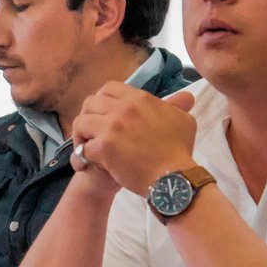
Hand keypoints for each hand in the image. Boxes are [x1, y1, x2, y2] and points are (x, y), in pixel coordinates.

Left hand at [72, 84, 197, 195]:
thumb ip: (177, 106)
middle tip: (91, 131)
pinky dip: (80, 158)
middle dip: (87, 116)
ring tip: (85, 147)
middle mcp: (123, 109)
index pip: (109, 88)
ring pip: (80, 123)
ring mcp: (112, 127)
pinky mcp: (104, 148)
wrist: (174, 178)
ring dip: (80, 135)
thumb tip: (186, 97)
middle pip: (89, 103)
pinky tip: (84, 165)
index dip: (101, 100)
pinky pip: (81, 149)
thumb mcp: (183, 121)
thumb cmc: (180, 151)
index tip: (102, 113)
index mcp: (139, 99)